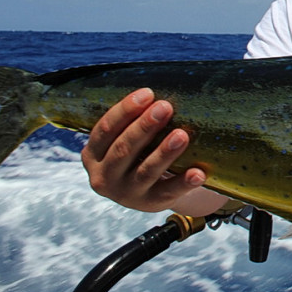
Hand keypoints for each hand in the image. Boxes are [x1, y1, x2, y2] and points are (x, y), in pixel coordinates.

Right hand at [81, 88, 206, 212]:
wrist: (151, 188)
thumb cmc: (140, 151)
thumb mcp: (127, 138)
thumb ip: (134, 120)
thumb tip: (162, 87)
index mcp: (93, 155)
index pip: (104, 130)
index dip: (125, 110)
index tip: (148, 93)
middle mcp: (104, 177)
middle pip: (123, 149)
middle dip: (144, 127)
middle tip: (165, 107)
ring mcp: (126, 194)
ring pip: (146, 171)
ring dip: (163, 153)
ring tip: (181, 135)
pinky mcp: (150, 204)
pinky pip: (169, 193)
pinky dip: (184, 183)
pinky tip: (198, 173)